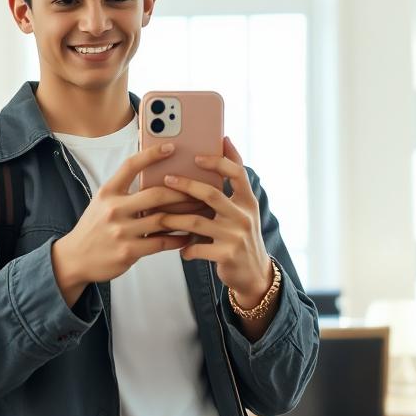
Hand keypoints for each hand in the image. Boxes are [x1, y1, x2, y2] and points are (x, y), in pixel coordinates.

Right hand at [52, 142, 193, 306]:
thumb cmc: (94, 227)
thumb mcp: (102, 202)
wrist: (75, 258)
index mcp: (108, 192)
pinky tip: (188, 236)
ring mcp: (121, 231)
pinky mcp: (128, 251)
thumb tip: (157, 181)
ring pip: (162, 219)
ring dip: (185, 216)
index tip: (172, 147)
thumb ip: (125, 192)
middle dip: (182, 192)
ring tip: (200, 212)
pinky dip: (177, 239)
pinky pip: (160, 243)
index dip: (152, 154)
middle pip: (156, 194)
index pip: (131, 166)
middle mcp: (114, 209)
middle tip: (199, 190)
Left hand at [153, 136, 272, 307]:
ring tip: (160, 217)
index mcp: (248, 201)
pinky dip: (185, 247)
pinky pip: (197, 247)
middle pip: (212, 194)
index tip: (197, 156)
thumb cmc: (241, 234)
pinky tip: (179, 247)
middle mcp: (244, 216)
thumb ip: (232, 183)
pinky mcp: (226, 255)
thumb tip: (225, 141)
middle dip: (186, 185)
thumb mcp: (244, 209)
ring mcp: (236, 236)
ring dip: (175, 219)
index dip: (218, 162)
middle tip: (166, 179)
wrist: (255, 274)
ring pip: (197, 222)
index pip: (237, 173)